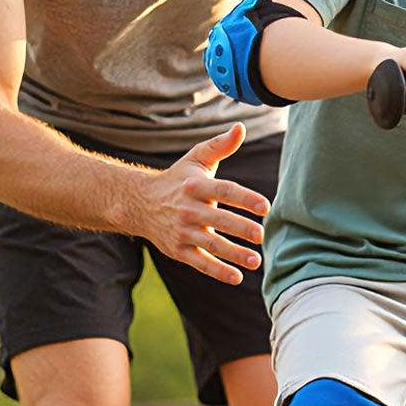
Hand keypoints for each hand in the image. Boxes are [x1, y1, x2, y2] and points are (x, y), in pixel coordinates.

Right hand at [138, 124, 268, 282]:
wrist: (139, 203)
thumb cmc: (178, 179)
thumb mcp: (196, 159)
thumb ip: (220, 145)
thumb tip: (240, 128)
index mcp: (196, 186)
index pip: (224, 191)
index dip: (245, 198)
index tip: (266, 206)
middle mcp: (189, 209)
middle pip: (218, 220)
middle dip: (240, 228)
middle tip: (261, 235)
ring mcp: (183, 232)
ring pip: (211, 244)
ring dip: (234, 254)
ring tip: (256, 261)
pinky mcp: (179, 250)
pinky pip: (201, 262)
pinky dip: (218, 271)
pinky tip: (237, 277)